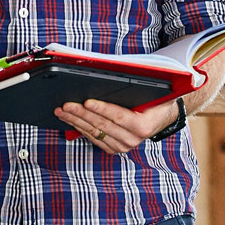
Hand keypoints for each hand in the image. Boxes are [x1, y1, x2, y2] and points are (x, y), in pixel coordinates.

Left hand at [55, 98, 180, 154]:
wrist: (162, 118)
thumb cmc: (156, 103)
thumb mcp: (153, 94)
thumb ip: (136, 89)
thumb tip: (115, 76)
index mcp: (143, 126)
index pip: (119, 116)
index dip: (102, 109)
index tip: (87, 102)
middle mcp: (132, 139)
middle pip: (102, 125)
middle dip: (81, 114)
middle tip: (66, 105)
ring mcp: (122, 146)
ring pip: (94, 132)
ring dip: (76, 121)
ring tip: (62, 111)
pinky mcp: (114, 148)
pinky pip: (93, 138)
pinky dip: (79, 128)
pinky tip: (70, 120)